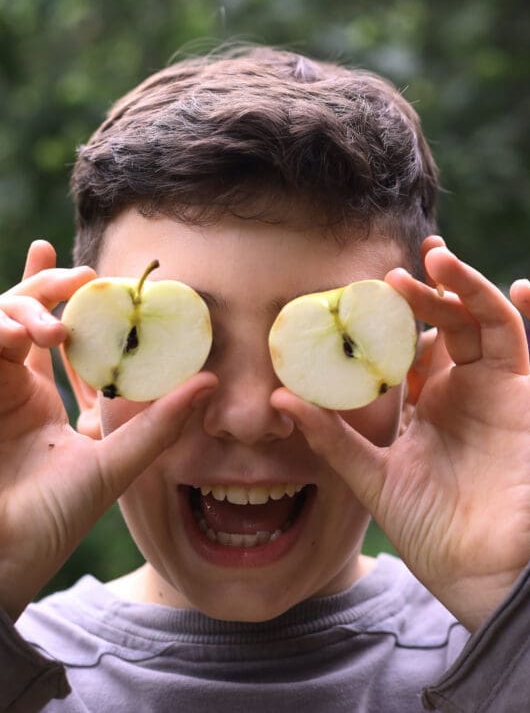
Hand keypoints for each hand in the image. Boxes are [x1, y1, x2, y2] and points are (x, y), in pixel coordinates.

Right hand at [0, 241, 216, 619]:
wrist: (4, 556)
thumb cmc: (54, 518)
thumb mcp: (116, 464)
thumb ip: (160, 425)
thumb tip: (210, 383)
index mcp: (46, 402)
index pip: (60, 340)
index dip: (72, 303)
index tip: (93, 270)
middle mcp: (14, 389)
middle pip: (28, 315)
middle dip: (48, 286)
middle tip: (80, 278)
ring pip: (0, 320)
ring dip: (24, 308)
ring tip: (51, 328)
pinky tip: (19, 333)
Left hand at [272, 237, 529, 630]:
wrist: (474, 572)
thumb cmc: (424, 526)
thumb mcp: (370, 474)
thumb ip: (331, 435)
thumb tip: (279, 396)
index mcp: (430, 398)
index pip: (416, 340)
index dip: (398, 313)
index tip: (368, 287)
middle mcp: (468, 388)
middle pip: (454, 322)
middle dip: (431, 291)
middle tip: (398, 271)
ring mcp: (506, 394)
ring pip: (497, 323)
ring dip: (473, 287)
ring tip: (441, 260)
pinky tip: (522, 289)